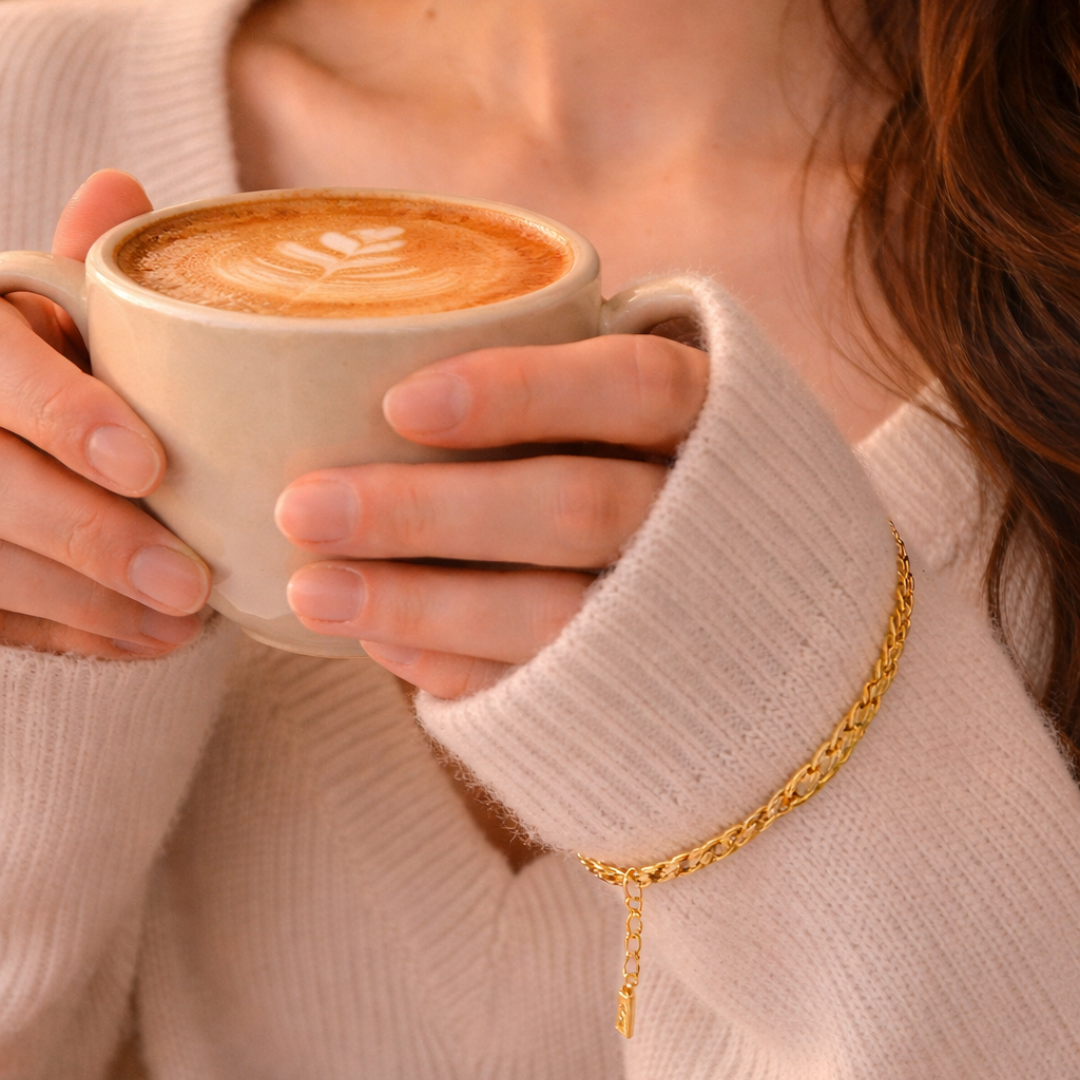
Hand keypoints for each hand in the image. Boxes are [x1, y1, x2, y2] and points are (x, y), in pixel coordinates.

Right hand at [0, 170, 210, 657]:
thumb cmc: (27, 372)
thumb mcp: (42, 318)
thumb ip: (79, 275)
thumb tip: (123, 187)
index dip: (60, 411)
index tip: (146, 464)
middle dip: (90, 539)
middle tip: (190, 583)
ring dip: (93, 604)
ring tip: (188, 621)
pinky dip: (73, 635)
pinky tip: (146, 644)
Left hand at [275, 334, 707, 696]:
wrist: (767, 616)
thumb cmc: (660, 474)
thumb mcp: (643, 410)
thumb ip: (561, 385)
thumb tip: (376, 379)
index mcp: (714, 420)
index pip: (631, 386)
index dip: (520, 391)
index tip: (398, 403)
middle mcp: (705, 517)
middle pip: (575, 508)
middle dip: (429, 512)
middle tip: (304, 508)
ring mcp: (682, 614)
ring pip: (555, 615)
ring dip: (420, 605)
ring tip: (311, 592)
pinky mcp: (646, 692)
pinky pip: (543, 687)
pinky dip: (453, 668)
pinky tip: (380, 642)